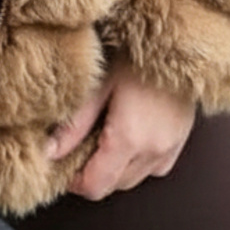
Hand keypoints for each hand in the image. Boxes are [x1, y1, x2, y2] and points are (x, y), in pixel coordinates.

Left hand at [45, 62, 195, 200]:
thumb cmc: (136, 55)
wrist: (176, 42)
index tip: (64, 163)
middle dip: (93, 173)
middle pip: (113, 186)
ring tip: (104, 137)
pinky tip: (129, 137)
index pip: (96, 186)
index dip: (75, 182)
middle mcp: (152, 151)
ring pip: (133, 180)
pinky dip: (137, 163)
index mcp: (128, 139)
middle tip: (81, 145)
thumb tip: (49, 152)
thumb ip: (74, 125)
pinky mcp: (180, 143)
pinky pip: (154, 169)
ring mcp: (169, 150)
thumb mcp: (98, 85)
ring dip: (115, 169)